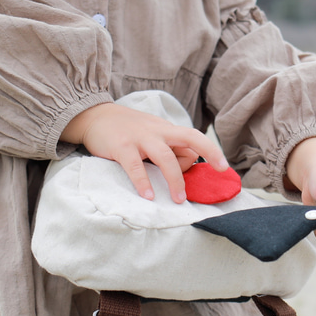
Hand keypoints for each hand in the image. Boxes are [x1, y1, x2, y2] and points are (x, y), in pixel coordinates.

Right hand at [61, 103, 227, 202]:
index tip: (198, 171)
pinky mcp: (121, 146)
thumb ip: (167, 148)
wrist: (94, 116)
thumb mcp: (150, 134)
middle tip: (222, 170)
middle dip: (210, 151)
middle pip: (190, 137)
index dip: (198, 157)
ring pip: (165, 157)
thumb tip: (187, 166)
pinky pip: (135, 166)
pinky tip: (148, 196)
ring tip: (179, 199)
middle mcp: (157, 131)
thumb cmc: (126, 130)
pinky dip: (143, 182)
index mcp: (166, 129)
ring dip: (175, 179)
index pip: (192, 141)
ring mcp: (140, 138)